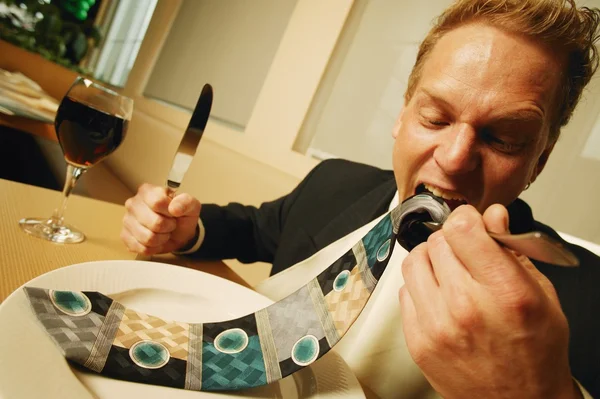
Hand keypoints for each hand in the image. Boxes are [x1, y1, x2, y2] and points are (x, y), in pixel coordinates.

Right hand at [121, 183, 200, 254]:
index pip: (157, 202)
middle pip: (154, 223)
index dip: (170, 212)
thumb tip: (174, 208)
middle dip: (168, 227)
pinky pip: (142, 248)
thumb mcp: (191, 206)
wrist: (177, 232)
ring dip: (161, 239)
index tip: (174, 213)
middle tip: (170, 224)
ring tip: (163, 232)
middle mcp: (133, 203)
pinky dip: (154, 248)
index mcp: (147, 191)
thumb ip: (186, 202)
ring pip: (148, 238)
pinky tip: (156, 241)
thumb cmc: (181, 216)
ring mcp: (127, 220)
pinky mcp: (125, 236)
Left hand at [399, 204, 578, 398]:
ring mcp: (436, 326)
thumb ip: (512, 251)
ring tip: (449, 273)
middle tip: (465, 254)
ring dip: (431, 260)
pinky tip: (439, 298)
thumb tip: (493, 216)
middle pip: (437, 243)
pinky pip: (403, 292)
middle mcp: (465, 307)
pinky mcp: (416, 341)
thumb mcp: (542, 295)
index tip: (470, 224)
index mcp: (503, 292)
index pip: (462, 230)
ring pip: (413, 262)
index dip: (465, 219)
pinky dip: (420, 287)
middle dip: (452, 241)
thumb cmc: (534, 353)